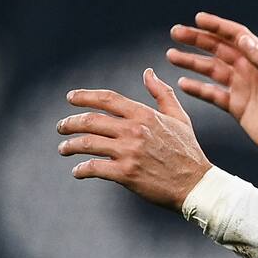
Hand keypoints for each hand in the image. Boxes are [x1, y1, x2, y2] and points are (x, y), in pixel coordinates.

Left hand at [57, 68, 211, 210]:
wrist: (196, 184)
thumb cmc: (188, 151)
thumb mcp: (179, 117)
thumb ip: (161, 93)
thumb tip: (148, 72)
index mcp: (144, 115)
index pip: (107, 99)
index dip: (85, 96)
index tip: (70, 98)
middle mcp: (134, 130)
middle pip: (91, 120)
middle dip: (70, 123)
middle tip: (61, 128)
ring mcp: (129, 152)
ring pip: (88, 143)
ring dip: (70, 145)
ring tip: (63, 149)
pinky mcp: (126, 174)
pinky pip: (94, 168)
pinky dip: (81, 169)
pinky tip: (77, 171)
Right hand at [167, 12, 257, 161]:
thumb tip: (242, 38)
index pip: (235, 35)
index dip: (216, 26)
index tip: (197, 18)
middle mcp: (248, 68)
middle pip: (217, 48)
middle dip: (196, 40)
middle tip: (175, 32)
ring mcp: (240, 86)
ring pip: (210, 69)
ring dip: (191, 62)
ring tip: (171, 55)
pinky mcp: (234, 105)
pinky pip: (211, 93)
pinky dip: (197, 88)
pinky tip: (182, 83)